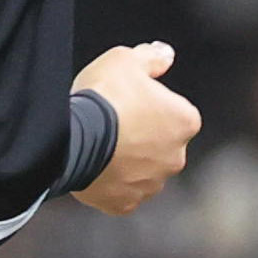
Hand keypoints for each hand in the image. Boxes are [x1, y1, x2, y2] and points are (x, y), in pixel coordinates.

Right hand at [69, 40, 199, 214]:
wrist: (72, 140)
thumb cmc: (103, 98)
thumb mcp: (124, 60)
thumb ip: (150, 57)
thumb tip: (166, 55)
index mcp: (185, 121)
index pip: (173, 111)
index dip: (148, 105)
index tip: (125, 102)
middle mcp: (176, 157)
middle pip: (160, 145)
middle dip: (141, 138)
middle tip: (111, 126)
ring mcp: (151, 184)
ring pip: (143, 172)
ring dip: (127, 163)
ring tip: (99, 149)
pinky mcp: (125, 203)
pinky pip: (121, 194)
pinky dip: (111, 186)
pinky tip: (94, 171)